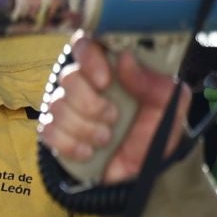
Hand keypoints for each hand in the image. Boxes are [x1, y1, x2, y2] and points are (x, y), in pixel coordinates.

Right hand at [39, 34, 187, 183]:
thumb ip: (153, 80)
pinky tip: (89, 152)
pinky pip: (47, 131)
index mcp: (113, 68)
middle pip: (68, 77)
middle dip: (91, 103)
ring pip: (56, 106)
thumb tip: (125, 58)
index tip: (105, 81)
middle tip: (114, 118)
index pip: (86, 43)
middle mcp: (87, 84)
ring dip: (85, 127)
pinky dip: (69, 144)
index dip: (89, 58)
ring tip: (107, 138)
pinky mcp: (57, 134)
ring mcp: (68, 109)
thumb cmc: (158, 130)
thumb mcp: (169, 104)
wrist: (144, 173)